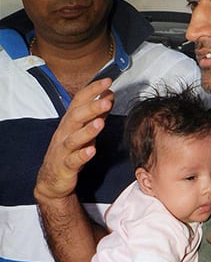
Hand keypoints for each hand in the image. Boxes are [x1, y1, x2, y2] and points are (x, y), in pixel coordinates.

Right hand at [35, 79, 113, 201]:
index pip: (79, 101)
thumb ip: (96, 115)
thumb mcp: (84, 131)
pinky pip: (73, 160)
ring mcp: (63, 150)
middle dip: (91, 107)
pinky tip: (92, 150)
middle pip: (76, 116)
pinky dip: (82, 155)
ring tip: (100, 123)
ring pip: (73, 137)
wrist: (52, 180)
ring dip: (87, 130)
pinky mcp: (65, 166)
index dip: (92, 90)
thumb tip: (108, 96)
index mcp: (70, 122)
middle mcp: (64, 133)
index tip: (107, 81)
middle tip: (107, 100)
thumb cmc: (70, 152)